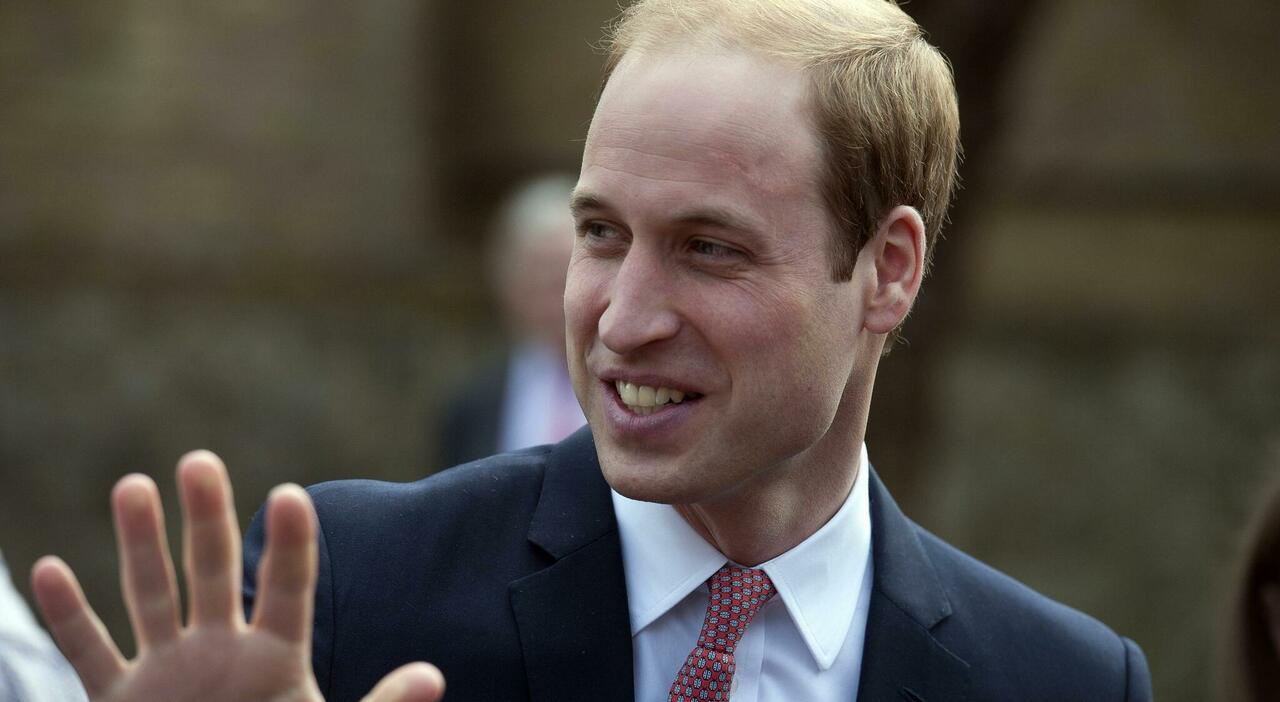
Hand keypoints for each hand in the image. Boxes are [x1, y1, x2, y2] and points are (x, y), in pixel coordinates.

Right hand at [30, 451, 444, 701]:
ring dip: (139, 545)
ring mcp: (168, 672)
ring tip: (133, 484)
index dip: (292, 545)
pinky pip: (89, 652)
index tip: (291, 494)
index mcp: (277, 660)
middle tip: (200, 460)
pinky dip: (68, 616)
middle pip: (215, 572)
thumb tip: (434, 676)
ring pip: (150, 595)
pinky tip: (49, 568)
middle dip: (207, 519)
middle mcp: (221, 651)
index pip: (289, 590)